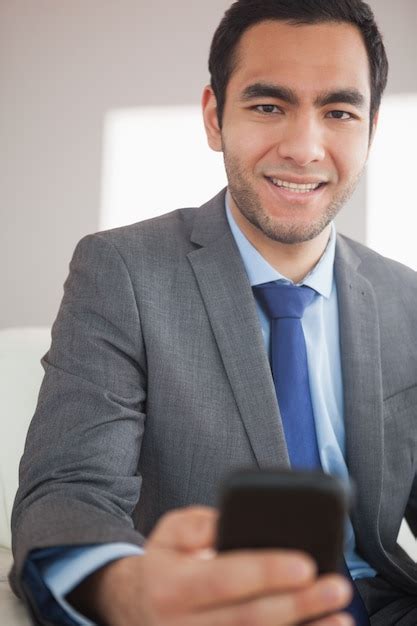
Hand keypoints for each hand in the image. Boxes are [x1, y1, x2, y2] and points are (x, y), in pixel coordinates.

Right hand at [67, 506, 353, 625]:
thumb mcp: (171, 530)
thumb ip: (202, 524)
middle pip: (249, 618)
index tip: (304, 563)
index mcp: (172, 585)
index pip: (224, 579)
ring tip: (340, 616)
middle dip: (298, 604)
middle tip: (336, 586)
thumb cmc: (164, 562)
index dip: (265, 572)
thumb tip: (237, 525)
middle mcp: (183, 625)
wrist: (134, 606)